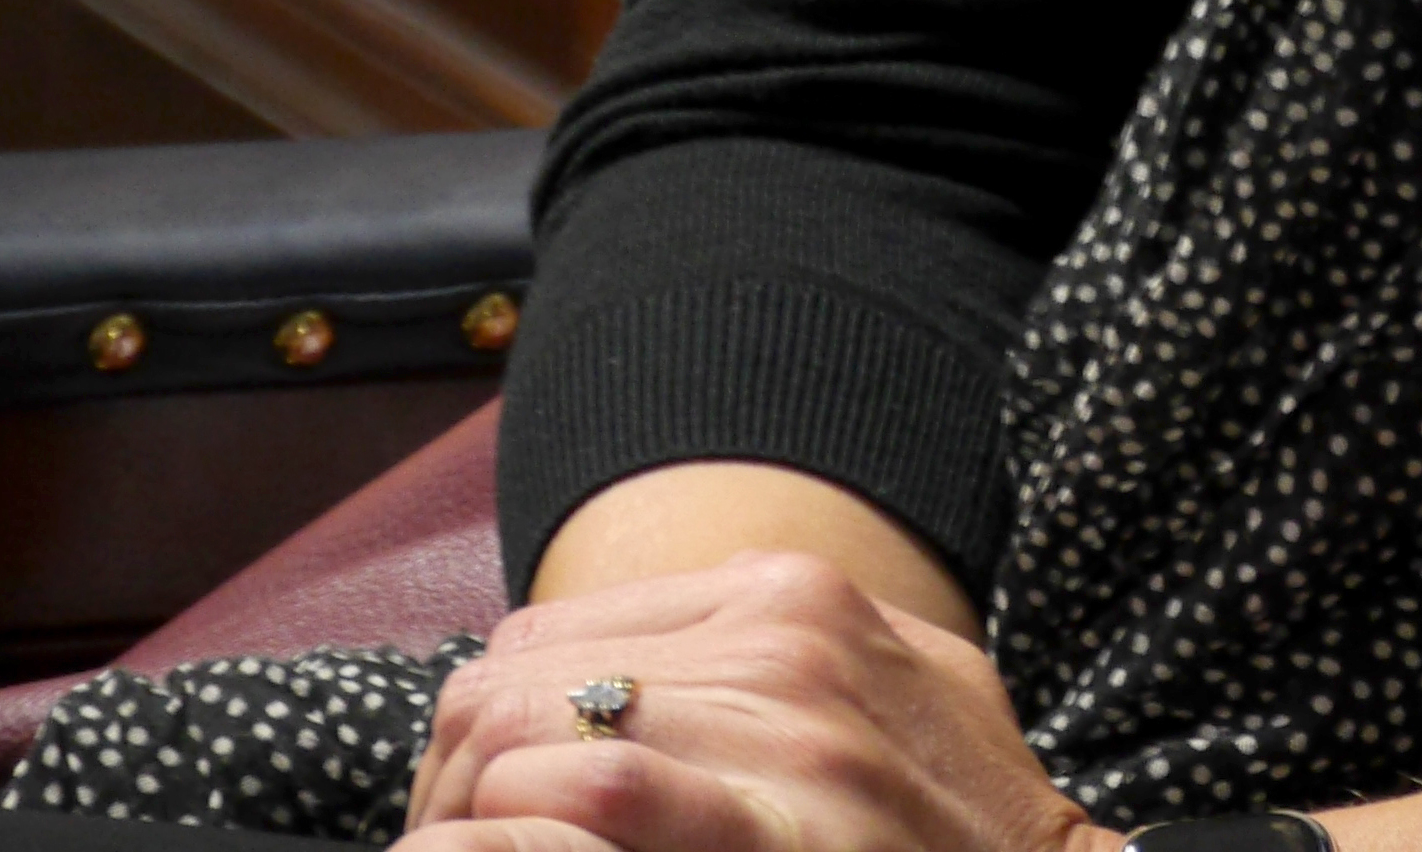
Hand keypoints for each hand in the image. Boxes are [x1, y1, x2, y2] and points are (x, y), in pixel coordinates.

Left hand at [404, 551, 1111, 851]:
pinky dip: (511, 834)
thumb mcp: (897, 683)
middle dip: (448, 786)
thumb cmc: (973, 821)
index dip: (484, 734)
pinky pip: (601, 794)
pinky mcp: (783, 825)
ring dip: (461, 821)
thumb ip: (775, 656)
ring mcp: (782, 731)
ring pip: (525, 735)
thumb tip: (632, 669)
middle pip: (515, 684)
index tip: (468, 818)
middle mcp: (777, 639)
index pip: (550, 635)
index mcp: (791, 593)